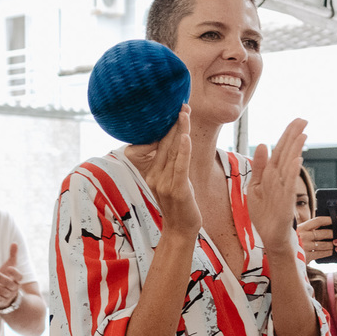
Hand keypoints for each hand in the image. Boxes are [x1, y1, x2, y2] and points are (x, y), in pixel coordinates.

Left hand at [0, 243, 22, 309]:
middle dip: (0, 277)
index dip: (15, 273)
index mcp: (17, 280)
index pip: (19, 276)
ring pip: (2, 291)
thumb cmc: (8, 278)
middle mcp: (14, 288)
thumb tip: (14, 243)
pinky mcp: (1, 301)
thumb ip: (13, 256)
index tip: (9, 268)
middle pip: (9, 284)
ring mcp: (8, 296)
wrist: (9, 296)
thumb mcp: (10, 266)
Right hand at [125, 105, 200, 237]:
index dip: (165, 128)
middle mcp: (154, 176)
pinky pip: (180, 166)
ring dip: (180, 131)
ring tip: (185, 113)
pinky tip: (185, 137)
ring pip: (173, 152)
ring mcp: (164, 183)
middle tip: (182, 105)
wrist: (181, 230)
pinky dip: (183, 150)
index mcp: (150, 173)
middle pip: (164, 145)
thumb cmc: (180, 204)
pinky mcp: (177, 190)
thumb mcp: (172, 181)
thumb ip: (172, 163)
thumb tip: (178, 142)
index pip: (157, 145)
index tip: (172, 111)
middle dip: (174, 124)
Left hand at [248, 118, 307, 252]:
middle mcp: (280, 180)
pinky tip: (296, 160)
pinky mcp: (285, 203)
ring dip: (295, 150)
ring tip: (302, 134)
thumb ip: (259, 167)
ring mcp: (284, 191)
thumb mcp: (255, 187)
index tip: (298, 121)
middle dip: (294, 136)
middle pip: (287, 154)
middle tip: (304, 120)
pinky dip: (291, 173)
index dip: (288, 135)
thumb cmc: (265, 214)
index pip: (280, 150)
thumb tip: (264, 144)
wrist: (271, 237)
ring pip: (289, 166)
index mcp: (272, 175)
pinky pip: (289, 186)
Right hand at [296, 215, 335, 262]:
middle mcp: (303, 236)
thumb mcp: (298, 232)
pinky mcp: (306, 256)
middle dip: (336, 233)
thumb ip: (309, 228)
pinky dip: (328, 252)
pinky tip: (333, 251)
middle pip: (324, 233)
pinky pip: (321, 253)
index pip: (318, 221)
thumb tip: (327, 223)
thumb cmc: (294, 242)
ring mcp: (305, 246)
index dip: (330, 219)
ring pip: (324, 244)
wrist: (284, 256)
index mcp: (301, 227)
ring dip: (334, 243)